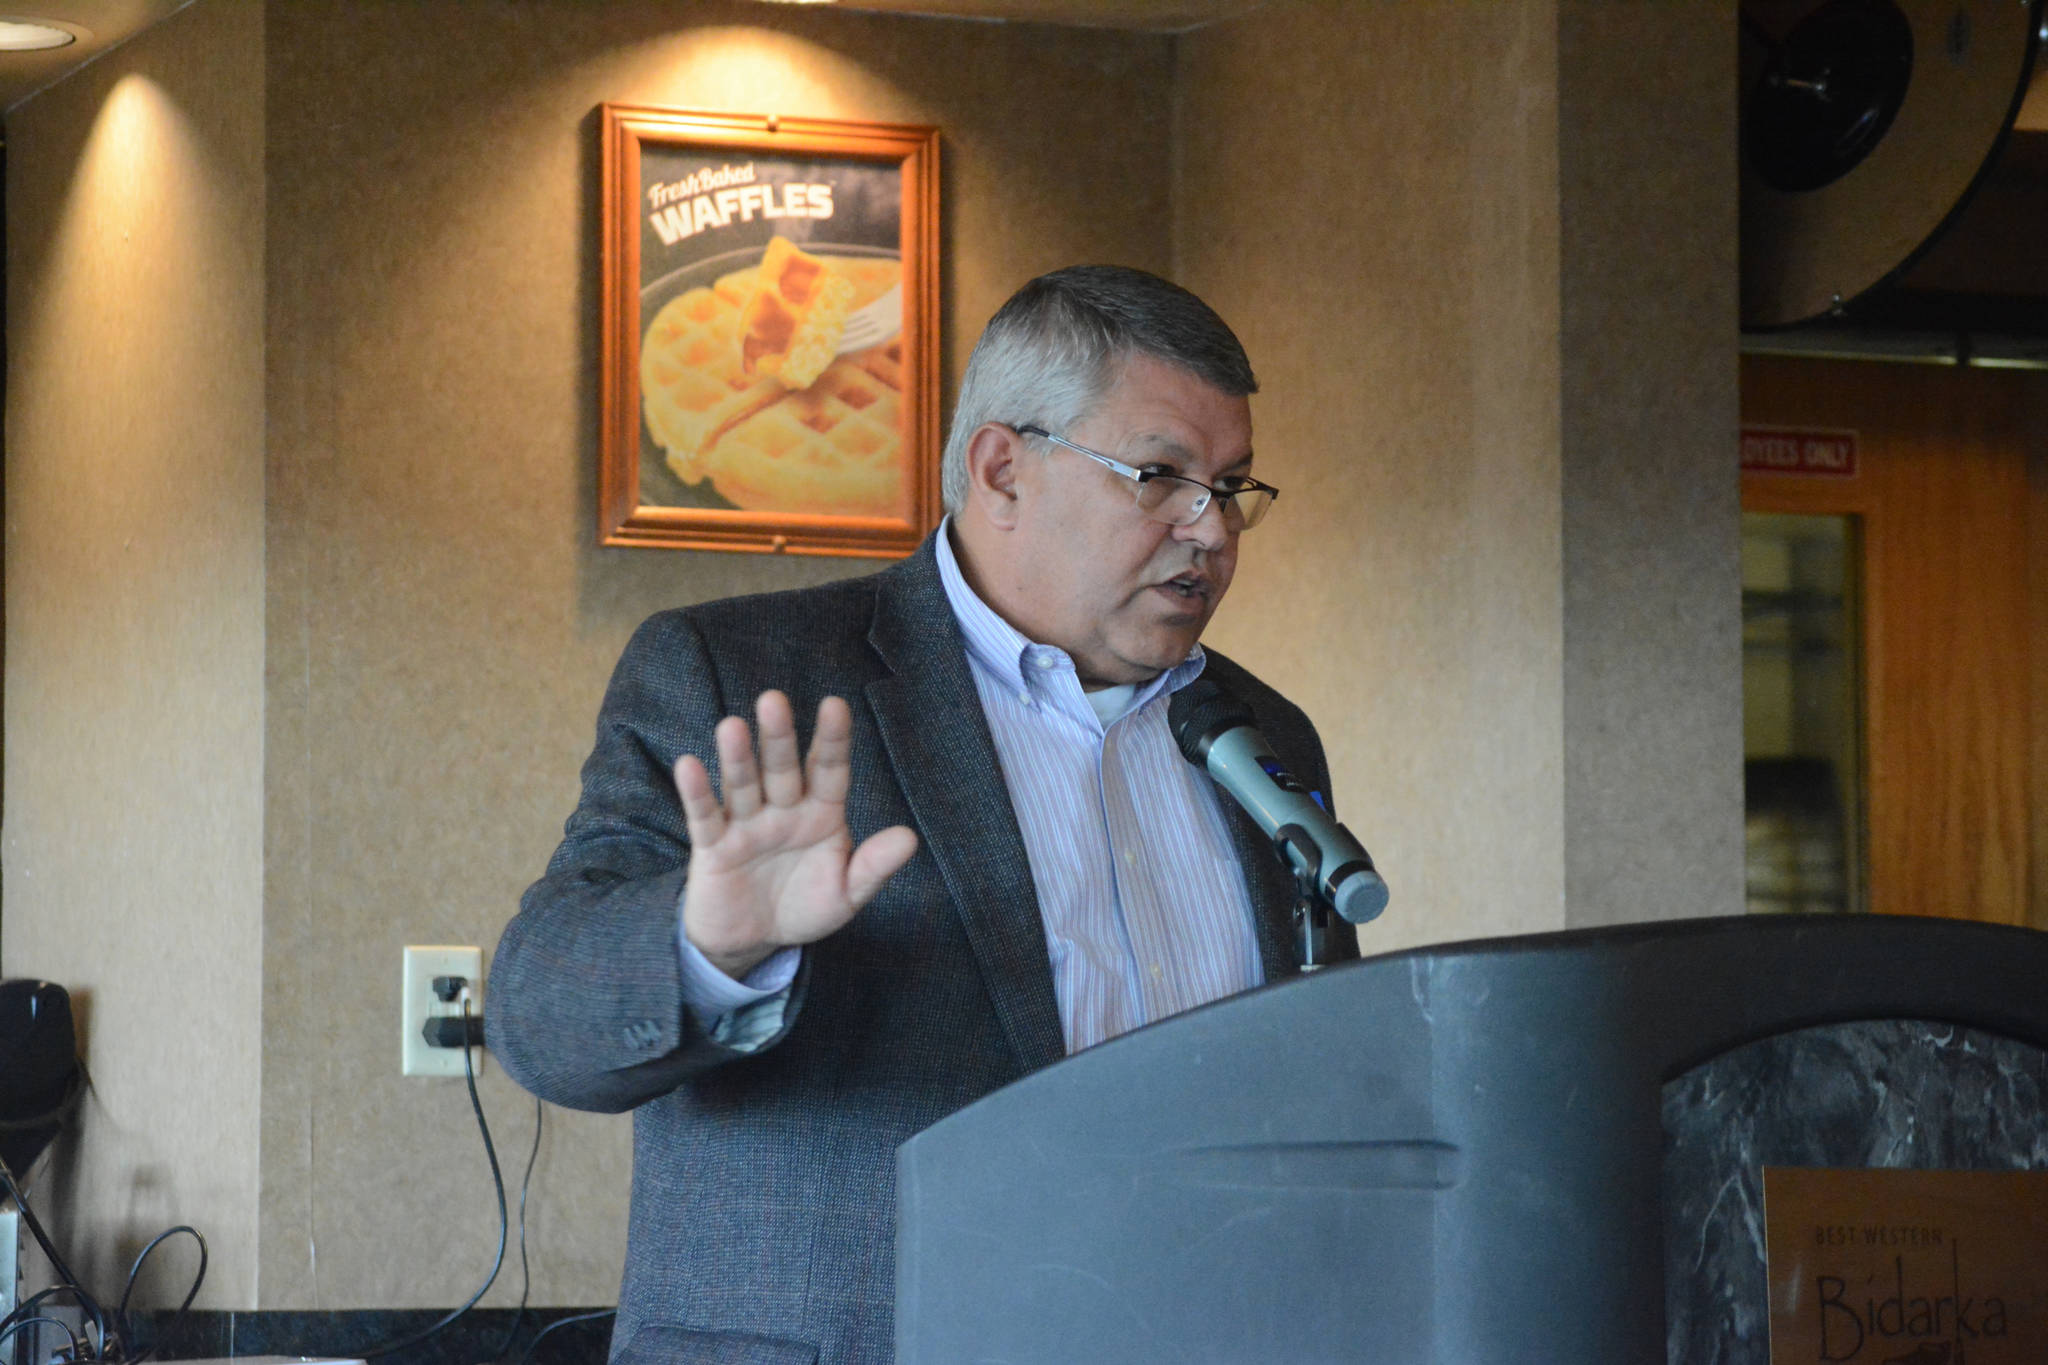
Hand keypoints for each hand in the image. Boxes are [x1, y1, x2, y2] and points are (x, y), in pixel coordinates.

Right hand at [674, 690, 917, 979]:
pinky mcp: (713, 847)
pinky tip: (689, 765)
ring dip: (737, 758)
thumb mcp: (847, 893)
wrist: (755, 940)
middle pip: (782, 767)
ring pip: (742, 785)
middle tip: (773, 699)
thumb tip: (910, 838)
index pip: (829, 770)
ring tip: (732, 726)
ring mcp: (747, 824)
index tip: (835, 706)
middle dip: (778, 736)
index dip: (832, 739)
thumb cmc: (805, 906)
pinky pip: (705, 817)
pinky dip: (697, 793)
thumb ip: (874, 866)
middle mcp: (784, 809)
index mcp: (821, 812)